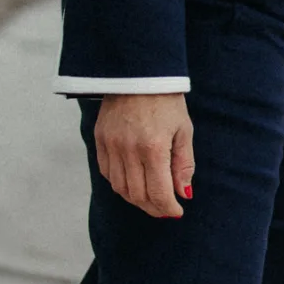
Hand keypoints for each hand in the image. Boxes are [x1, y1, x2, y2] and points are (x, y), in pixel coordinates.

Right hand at [94, 92, 193, 218]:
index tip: (177, 211)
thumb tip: (183, 193)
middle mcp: (128, 149)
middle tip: (165, 208)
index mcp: (153, 147)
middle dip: (153, 207)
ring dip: (136, 199)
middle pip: (137, 195)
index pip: (159, 192)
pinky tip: (133, 182)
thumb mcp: (183, 130)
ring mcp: (111, 144)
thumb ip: (183, 164)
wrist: (138, 72)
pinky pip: (107, 172)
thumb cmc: (166, 100)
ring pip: (120, 188)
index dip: (168, 208)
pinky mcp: (99, 139)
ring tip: (150, 198)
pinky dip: (120, 183)